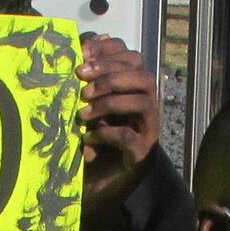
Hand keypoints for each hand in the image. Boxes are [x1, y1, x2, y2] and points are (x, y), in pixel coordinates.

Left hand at [79, 32, 160, 206]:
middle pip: (142, 76)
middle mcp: (146, 107)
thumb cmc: (88, 142)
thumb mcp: (83, 104)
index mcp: (133, 90)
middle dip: (109, 74)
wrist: (93, 187)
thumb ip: (86, 77)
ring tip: (83, 112)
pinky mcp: (141, 155)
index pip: (133, 58)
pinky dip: (106, 133)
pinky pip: (129, 137)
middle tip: (81, 81)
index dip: (110, 52)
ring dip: (110, 101)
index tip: (81, 55)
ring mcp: (147, 131)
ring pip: (143, 101)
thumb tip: (84, 43)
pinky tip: (87, 138)